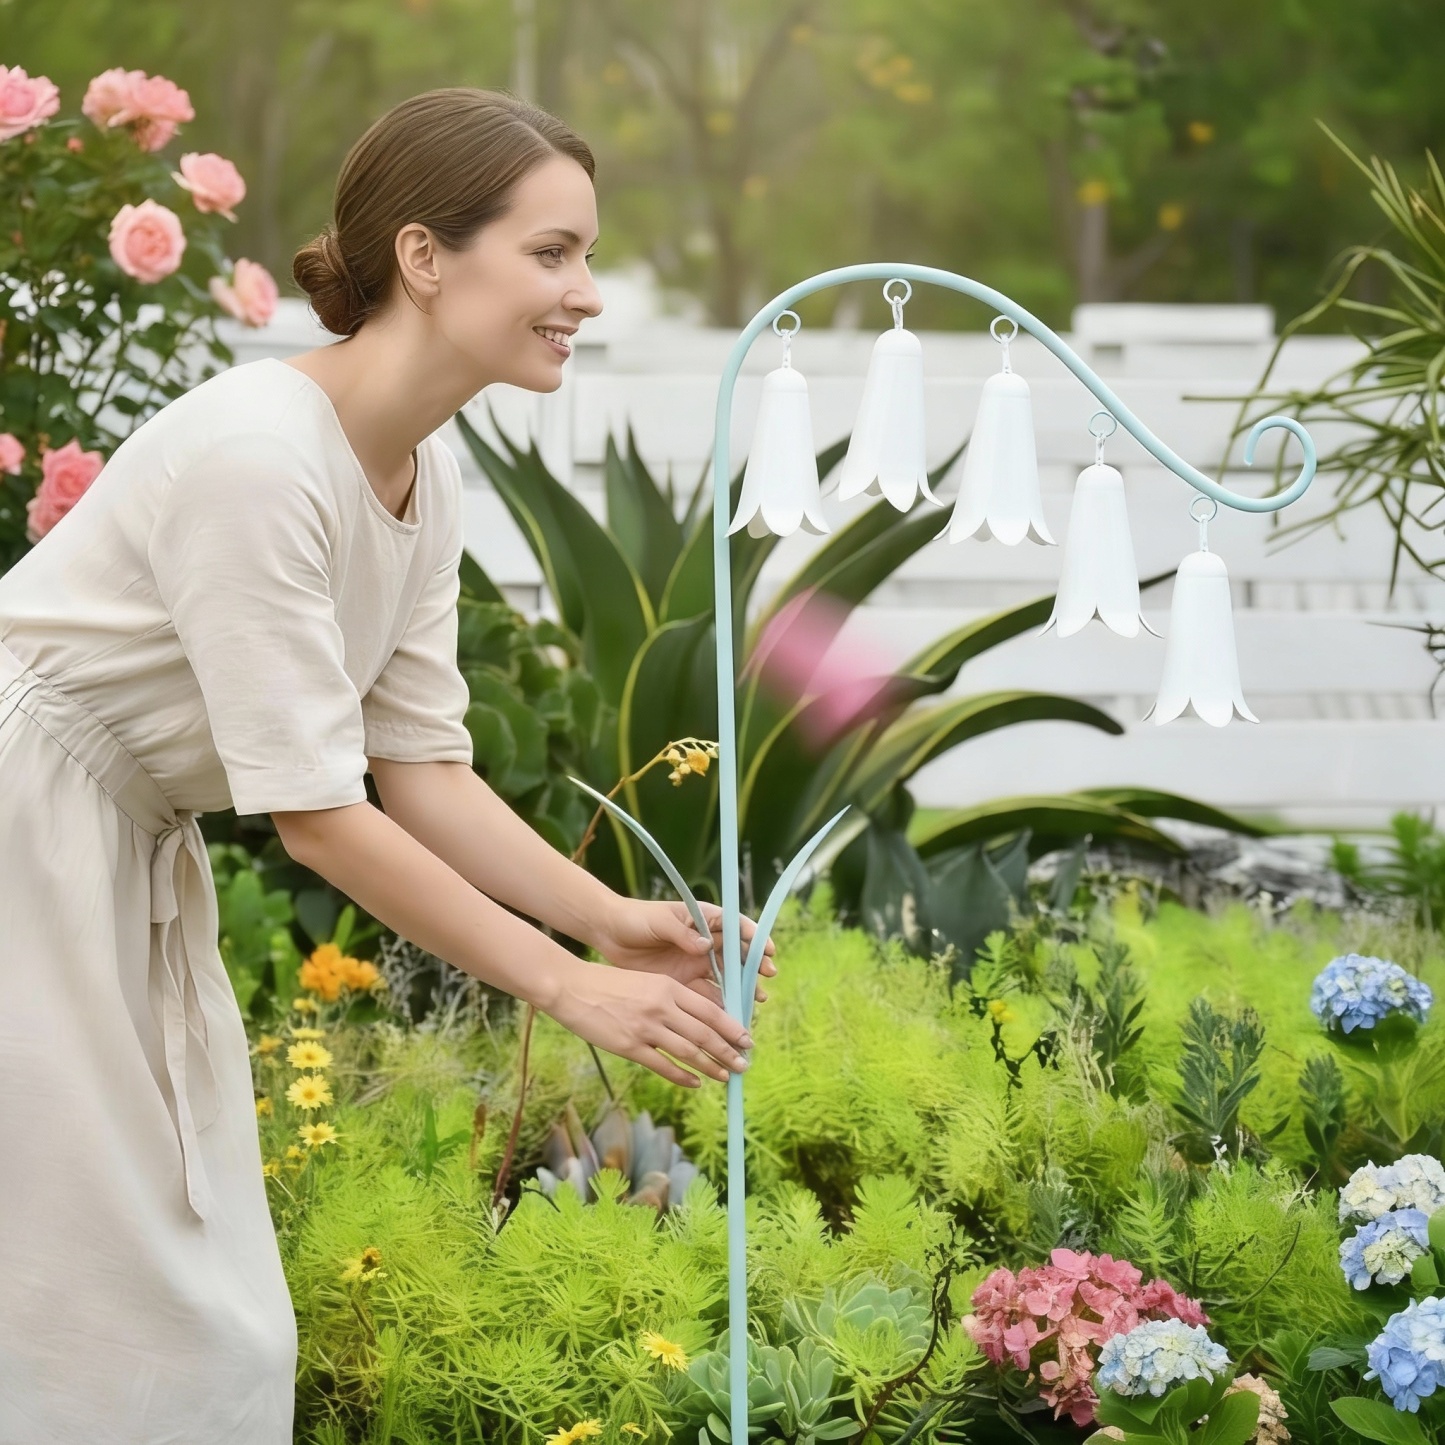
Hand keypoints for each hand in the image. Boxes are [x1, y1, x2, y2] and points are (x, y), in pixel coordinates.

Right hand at [545, 957, 754, 1087]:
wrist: (572, 987)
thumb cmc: (608, 983)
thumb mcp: (646, 981)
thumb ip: (670, 997)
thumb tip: (697, 1018)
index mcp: (668, 987)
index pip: (709, 1010)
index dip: (731, 1027)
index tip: (746, 1039)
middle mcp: (661, 1007)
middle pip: (704, 1033)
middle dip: (728, 1051)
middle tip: (744, 1064)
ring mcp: (646, 1028)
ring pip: (688, 1051)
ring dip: (711, 1066)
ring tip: (726, 1075)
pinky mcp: (629, 1046)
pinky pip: (663, 1065)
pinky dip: (682, 1076)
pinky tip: (695, 1083)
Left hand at [595, 898, 776, 1007]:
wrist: (608, 934)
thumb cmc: (635, 919)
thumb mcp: (658, 921)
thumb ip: (682, 933)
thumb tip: (705, 945)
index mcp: (702, 919)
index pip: (734, 926)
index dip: (753, 936)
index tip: (767, 948)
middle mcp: (703, 942)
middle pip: (736, 954)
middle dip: (754, 965)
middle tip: (768, 976)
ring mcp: (695, 963)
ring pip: (726, 977)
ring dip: (742, 988)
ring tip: (758, 1000)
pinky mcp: (684, 982)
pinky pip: (707, 995)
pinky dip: (721, 1005)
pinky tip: (733, 1015)